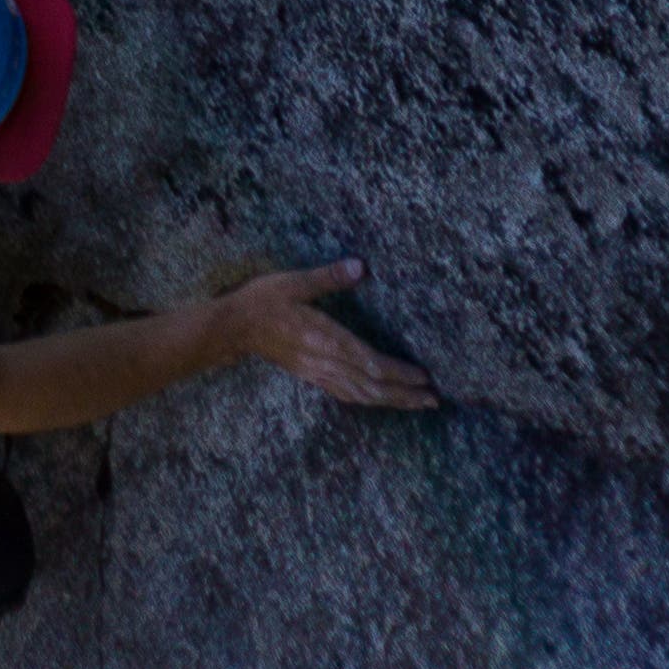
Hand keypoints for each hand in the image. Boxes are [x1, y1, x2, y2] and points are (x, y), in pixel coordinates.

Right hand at [224, 264, 440, 412]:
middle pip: (372, 385)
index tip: (424, 376)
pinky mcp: (313, 377)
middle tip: (435, 399)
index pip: (369, 361)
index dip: (398, 372)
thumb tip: (360, 265)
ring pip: (363, 394)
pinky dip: (370, 400)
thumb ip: (328, 276)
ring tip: (420, 403)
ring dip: (394, 401)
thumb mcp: (293, 281)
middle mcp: (325, 361)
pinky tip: (383, 401)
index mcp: (323, 337)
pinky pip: (348, 395)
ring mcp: (319, 373)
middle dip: (406, 393)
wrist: (234, 328)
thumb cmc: (264, 300)